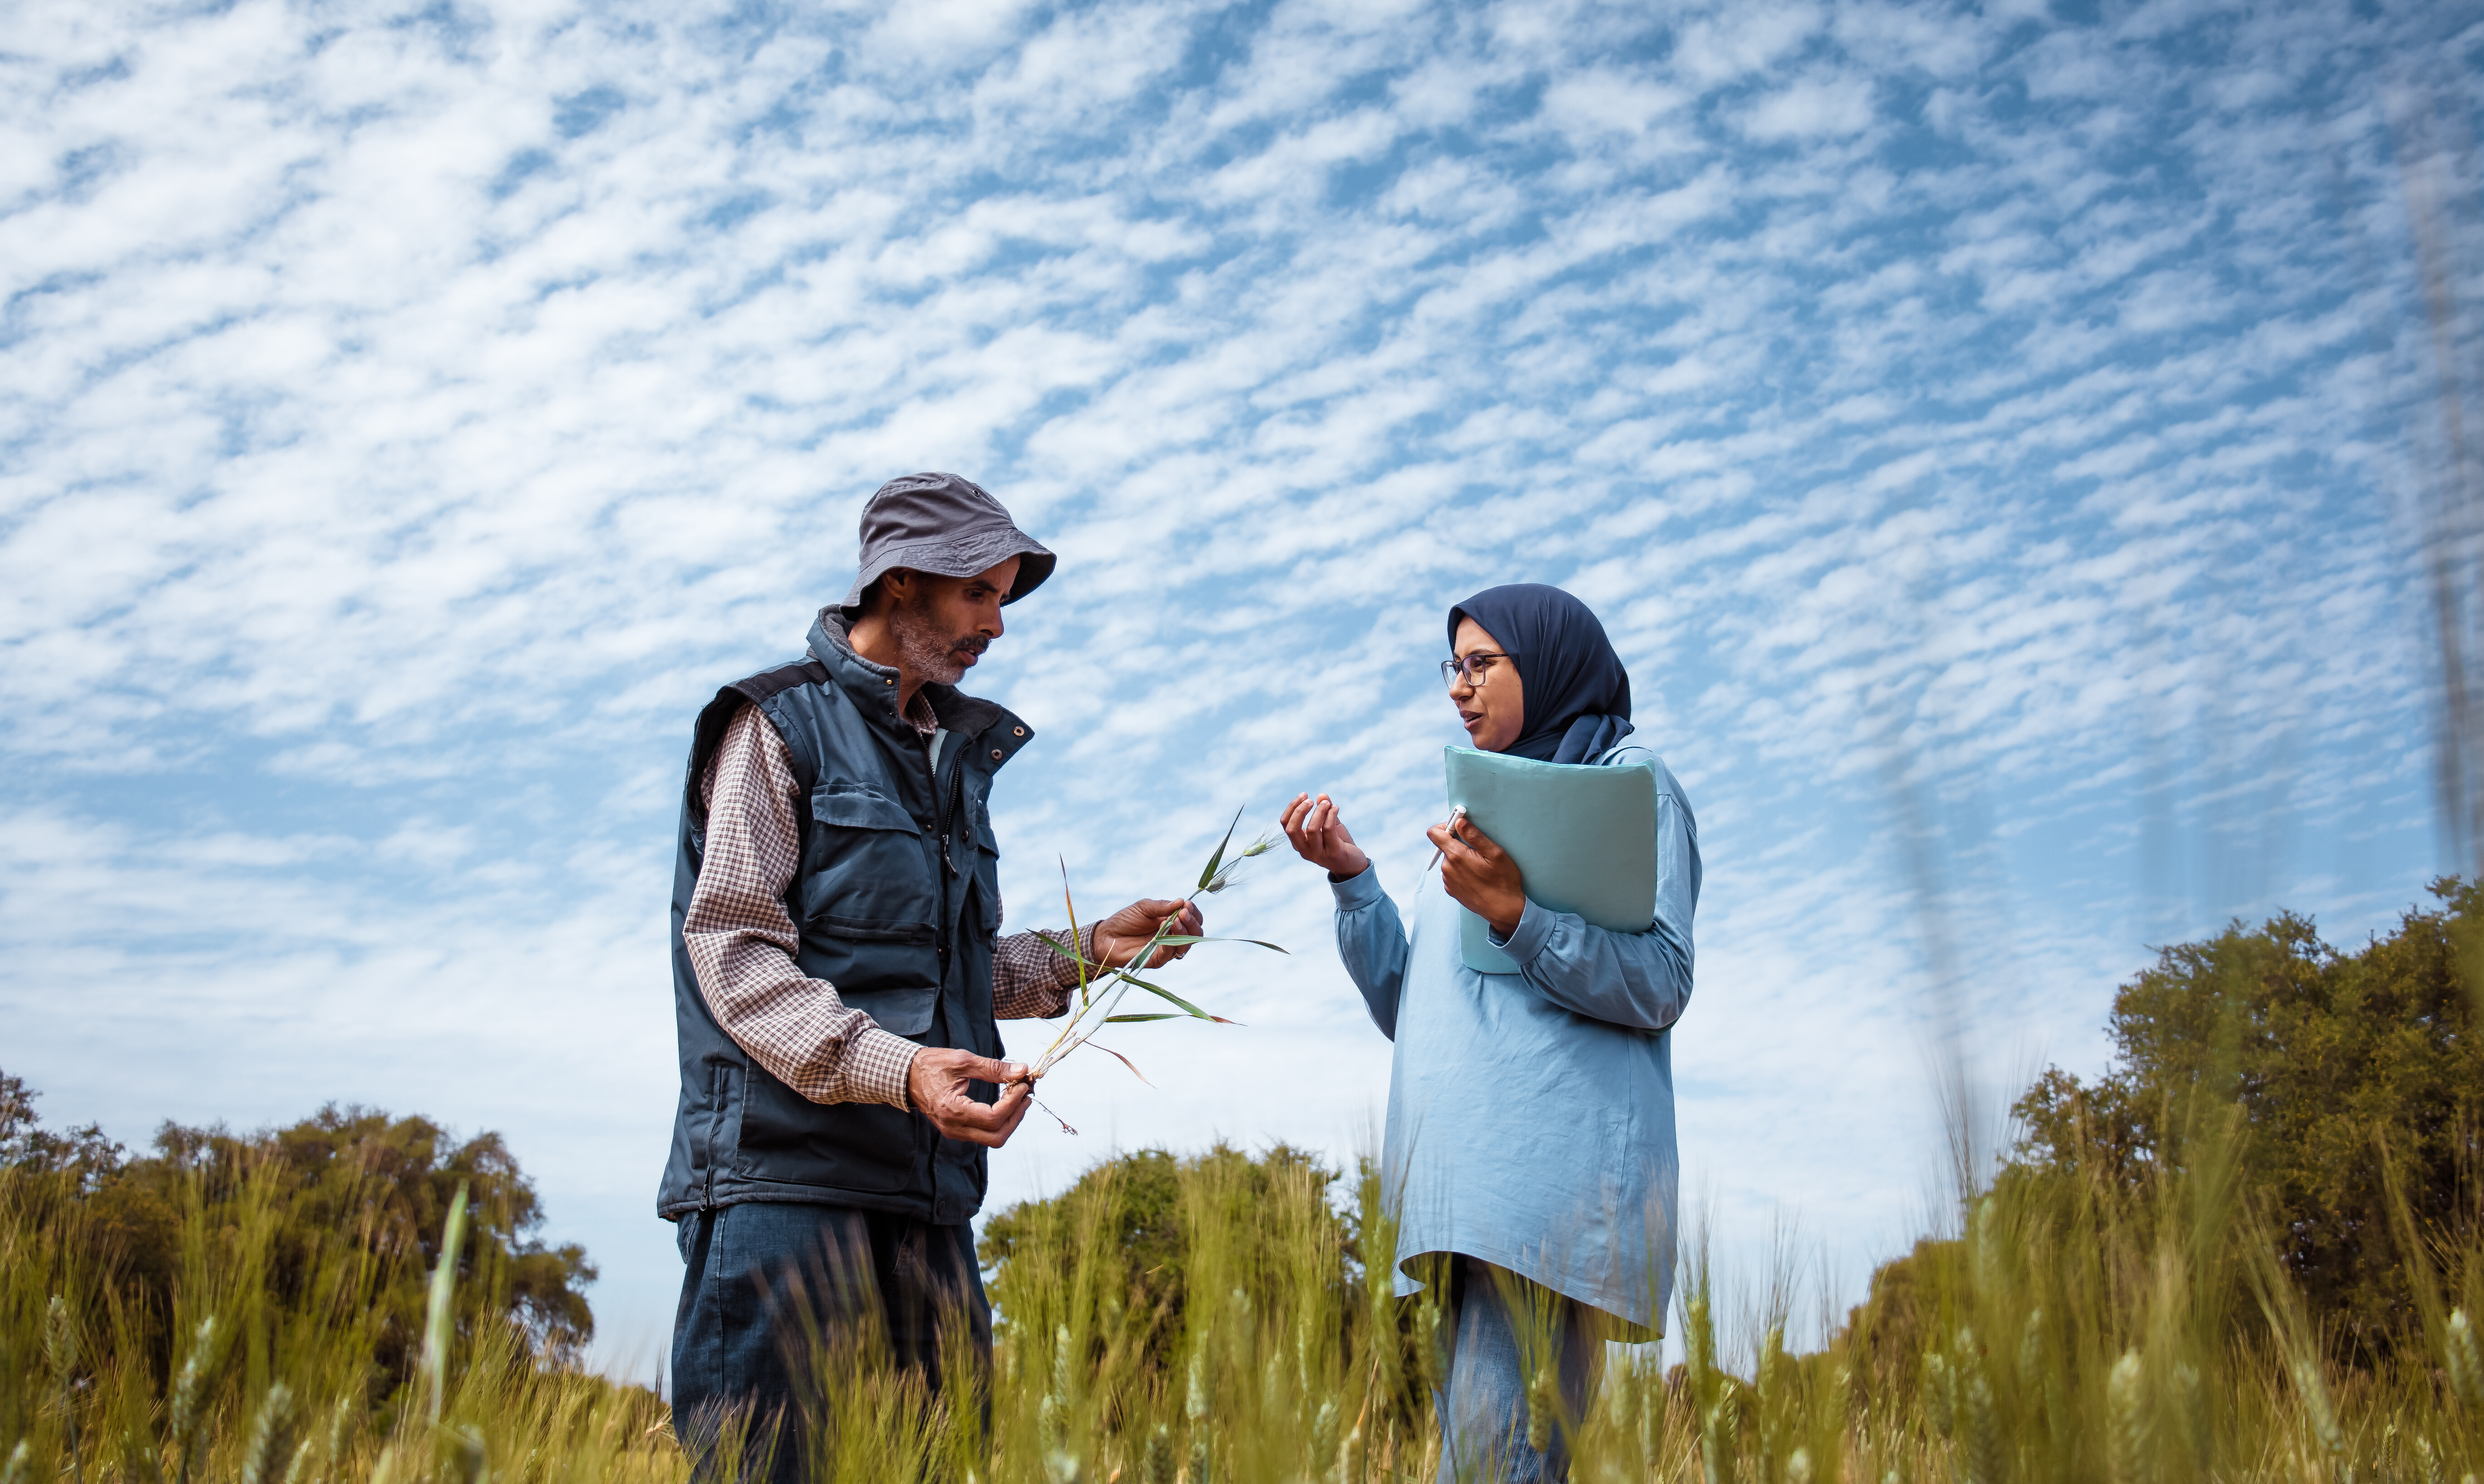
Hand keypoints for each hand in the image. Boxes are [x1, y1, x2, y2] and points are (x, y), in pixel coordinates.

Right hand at [906, 1048, 1033, 1146]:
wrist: (906, 1076)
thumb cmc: (931, 1065)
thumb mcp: (963, 1061)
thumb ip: (993, 1068)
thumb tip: (1021, 1071)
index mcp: (952, 1110)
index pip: (993, 1117)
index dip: (1013, 1102)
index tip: (1023, 1083)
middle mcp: (953, 1128)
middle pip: (997, 1136)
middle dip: (1016, 1116)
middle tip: (1026, 1093)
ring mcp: (954, 1132)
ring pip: (992, 1138)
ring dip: (1010, 1120)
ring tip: (1019, 1096)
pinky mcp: (957, 1130)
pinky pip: (984, 1133)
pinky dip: (1000, 1120)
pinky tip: (1005, 1101)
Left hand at [1091, 898, 1204, 968]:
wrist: (1107, 936)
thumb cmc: (1125, 920)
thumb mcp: (1144, 907)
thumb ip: (1162, 906)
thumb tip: (1181, 901)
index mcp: (1172, 921)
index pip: (1192, 919)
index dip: (1194, 912)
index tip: (1187, 904)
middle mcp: (1173, 936)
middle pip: (1195, 933)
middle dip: (1192, 921)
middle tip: (1184, 912)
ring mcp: (1167, 949)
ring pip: (1187, 944)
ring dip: (1185, 931)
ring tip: (1176, 920)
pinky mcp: (1158, 959)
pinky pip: (1171, 953)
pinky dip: (1171, 941)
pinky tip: (1166, 928)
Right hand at [1281, 793, 1371, 878]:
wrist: (1352, 864)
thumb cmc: (1338, 843)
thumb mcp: (1329, 825)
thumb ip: (1324, 811)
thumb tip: (1321, 795)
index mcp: (1299, 843)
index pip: (1285, 824)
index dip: (1291, 807)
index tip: (1304, 795)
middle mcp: (1305, 850)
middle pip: (1292, 829)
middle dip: (1299, 810)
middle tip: (1311, 800)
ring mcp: (1318, 854)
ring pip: (1312, 829)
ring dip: (1319, 811)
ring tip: (1327, 803)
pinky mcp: (1333, 853)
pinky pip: (1328, 830)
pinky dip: (1331, 815)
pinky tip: (1336, 808)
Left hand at [1427, 813, 1525, 938]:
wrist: (1504, 911)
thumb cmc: (1504, 881)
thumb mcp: (1495, 853)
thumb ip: (1474, 835)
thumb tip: (1459, 821)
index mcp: (1456, 856)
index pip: (1434, 833)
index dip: (1445, 826)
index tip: (1459, 827)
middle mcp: (1447, 868)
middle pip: (1444, 846)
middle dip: (1458, 843)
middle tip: (1478, 850)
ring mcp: (1448, 881)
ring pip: (1449, 860)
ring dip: (1461, 858)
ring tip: (1480, 867)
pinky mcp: (1451, 890)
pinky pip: (1452, 873)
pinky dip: (1461, 871)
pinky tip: (1477, 877)